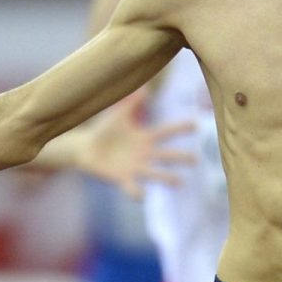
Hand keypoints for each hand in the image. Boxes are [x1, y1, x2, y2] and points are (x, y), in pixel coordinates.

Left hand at [72, 91, 194, 197]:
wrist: (85, 148)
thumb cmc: (104, 130)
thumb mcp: (118, 114)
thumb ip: (132, 102)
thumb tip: (146, 86)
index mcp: (145, 138)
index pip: (166, 132)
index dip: (181, 128)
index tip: (196, 124)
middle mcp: (144, 154)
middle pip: (166, 156)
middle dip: (181, 157)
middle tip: (196, 159)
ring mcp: (135, 168)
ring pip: (154, 174)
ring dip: (167, 178)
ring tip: (180, 182)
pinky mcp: (122, 179)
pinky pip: (132, 187)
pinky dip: (136, 192)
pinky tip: (141, 195)